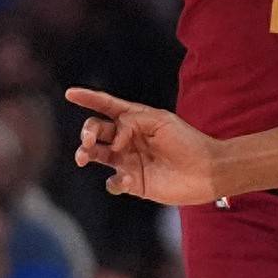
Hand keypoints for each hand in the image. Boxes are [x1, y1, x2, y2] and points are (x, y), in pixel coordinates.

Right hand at [69, 87, 223, 204]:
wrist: (207, 170)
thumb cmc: (187, 141)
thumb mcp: (160, 121)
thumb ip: (132, 122)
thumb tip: (113, 139)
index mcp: (135, 119)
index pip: (107, 106)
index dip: (88, 98)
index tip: (70, 93)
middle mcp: (128, 139)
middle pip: (97, 130)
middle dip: (87, 132)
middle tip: (88, 140)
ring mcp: (129, 161)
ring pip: (97, 155)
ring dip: (86, 153)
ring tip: (84, 156)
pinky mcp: (134, 183)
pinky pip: (114, 183)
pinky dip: (115, 182)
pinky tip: (127, 180)